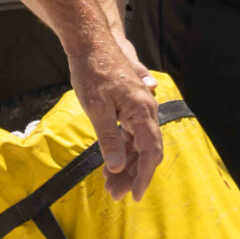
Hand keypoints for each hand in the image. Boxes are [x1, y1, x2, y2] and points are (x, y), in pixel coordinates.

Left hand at [67, 32, 163, 199]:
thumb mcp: (96, 108)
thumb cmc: (92, 71)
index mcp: (142, 112)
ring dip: (126, 164)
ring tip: (110, 183)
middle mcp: (146, 110)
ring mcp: (139, 108)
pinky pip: (131, 133)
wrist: (89, 42)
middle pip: (146, 151)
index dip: (143, 176)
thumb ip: (109, 138)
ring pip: (138, 144)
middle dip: (133, 175)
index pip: (149, 152)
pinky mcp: (129, 105)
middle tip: (115, 193)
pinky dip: (122, 150)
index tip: (135, 195)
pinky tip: (110, 162)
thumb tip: (117, 166)